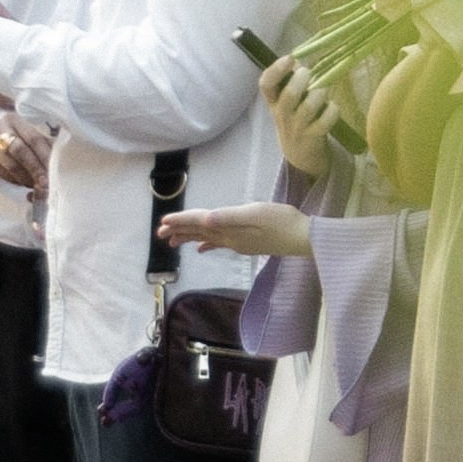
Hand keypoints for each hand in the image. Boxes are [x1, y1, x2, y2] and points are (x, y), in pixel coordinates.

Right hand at [0, 112, 48, 192]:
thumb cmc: (5, 132)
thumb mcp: (19, 129)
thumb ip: (39, 140)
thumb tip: (63, 157)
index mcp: (14, 120)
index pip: (34, 138)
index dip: (46, 155)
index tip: (56, 169)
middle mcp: (0, 130)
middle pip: (21, 152)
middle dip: (36, 169)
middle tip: (46, 183)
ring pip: (12, 166)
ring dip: (27, 179)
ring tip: (37, 186)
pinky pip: (4, 174)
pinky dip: (17, 181)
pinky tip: (24, 183)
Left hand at [161, 200, 307, 256]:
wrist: (302, 238)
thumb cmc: (282, 221)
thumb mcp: (256, 213)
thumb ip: (230, 217)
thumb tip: (207, 220)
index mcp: (230, 228)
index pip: (200, 223)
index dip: (181, 221)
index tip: (163, 223)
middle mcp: (230, 237)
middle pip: (199, 233)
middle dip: (179, 232)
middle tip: (159, 235)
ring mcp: (238, 242)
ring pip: (206, 239)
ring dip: (189, 237)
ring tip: (172, 241)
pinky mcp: (245, 244)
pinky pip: (219, 244)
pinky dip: (207, 244)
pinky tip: (200, 248)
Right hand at [261, 53, 340, 179]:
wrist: (300, 158)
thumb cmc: (295, 122)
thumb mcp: (285, 105)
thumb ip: (289, 84)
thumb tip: (300, 61)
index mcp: (273, 103)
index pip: (266, 85)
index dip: (276, 70)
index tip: (289, 58)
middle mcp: (283, 115)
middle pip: (289, 95)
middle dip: (302, 79)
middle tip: (309, 73)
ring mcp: (298, 127)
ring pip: (309, 106)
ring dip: (319, 93)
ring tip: (322, 90)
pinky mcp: (314, 136)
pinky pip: (326, 120)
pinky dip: (332, 109)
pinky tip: (332, 107)